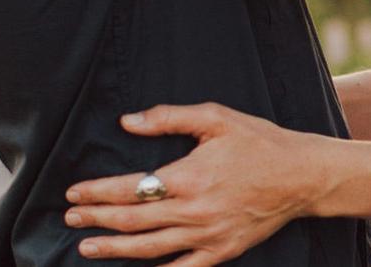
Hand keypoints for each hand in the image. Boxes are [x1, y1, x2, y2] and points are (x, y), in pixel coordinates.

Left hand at [64, 103, 318, 263]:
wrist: (301, 175)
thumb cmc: (258, 141)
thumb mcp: (215, 117)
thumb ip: (168, 117)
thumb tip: (127, 122)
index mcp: (189, 176)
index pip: (130, 188)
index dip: (97, 192)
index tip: (74, 192)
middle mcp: (194, 211)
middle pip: (133, 221)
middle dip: (97, 219)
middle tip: (70, 218)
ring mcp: (207, 237)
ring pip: (150, 250)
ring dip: (115, 249)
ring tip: (87, 247)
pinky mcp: (221, 252)